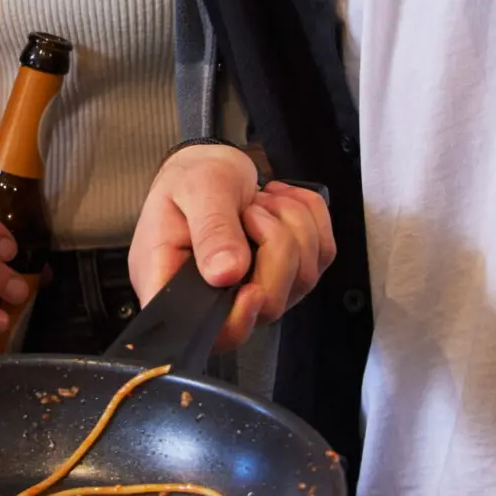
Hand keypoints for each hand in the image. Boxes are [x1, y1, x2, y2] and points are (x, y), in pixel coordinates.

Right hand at [127, 143, 335, 350]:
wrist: (210, 163)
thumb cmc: (191, 175)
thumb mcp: (195, 190)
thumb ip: (211, 229)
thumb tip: (226, 273)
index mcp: (173, 283)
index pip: (205, 332)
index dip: (236, 322)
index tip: (253, 289)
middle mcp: (215, 297)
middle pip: (268, 306)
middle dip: (275, 248)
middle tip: (250, 210)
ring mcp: (258, 289)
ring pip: (302, 279)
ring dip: (293, 226)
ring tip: (261, 201)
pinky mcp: (289, 273)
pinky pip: (322, 255)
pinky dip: (312, 218)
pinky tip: (280, 201)